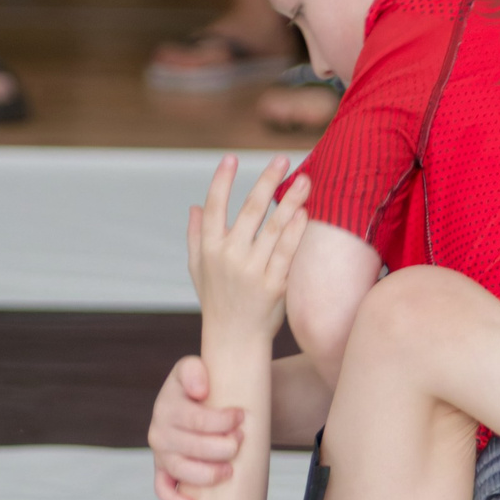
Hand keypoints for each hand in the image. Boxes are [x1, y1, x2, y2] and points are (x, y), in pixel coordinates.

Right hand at [148, 354, 244, 499]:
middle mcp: (159, 430)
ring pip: (180, 470)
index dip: (221, 421)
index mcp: (167, 404)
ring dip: (207, 474)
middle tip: (240, 441)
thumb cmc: (202, 387)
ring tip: (229, 471)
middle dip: (221, 447)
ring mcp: (161, 453)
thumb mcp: (194, 368)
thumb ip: (193, 369)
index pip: (194, 419)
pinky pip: (163, 489)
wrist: (198, 400)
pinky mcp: (162, 470)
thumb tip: (200, 390)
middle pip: (190, 447)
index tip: (241, 417)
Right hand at [185, 155, 309, 337]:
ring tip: (305, 180)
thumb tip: (194, 205)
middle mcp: (229, 257)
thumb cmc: (217, 302)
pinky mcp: (273, 286)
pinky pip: (287, 252)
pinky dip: (296, 231)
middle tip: (282, 158)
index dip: (222, 181)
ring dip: (291, 200)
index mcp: (208, 250)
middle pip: (250, 210)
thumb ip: (195, 236)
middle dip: (267, 180)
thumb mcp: (198, 270)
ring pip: (274, 227)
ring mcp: (252, 271)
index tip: (231, 157)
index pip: (214, 207)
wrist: (233, 341)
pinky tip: (305, 213)